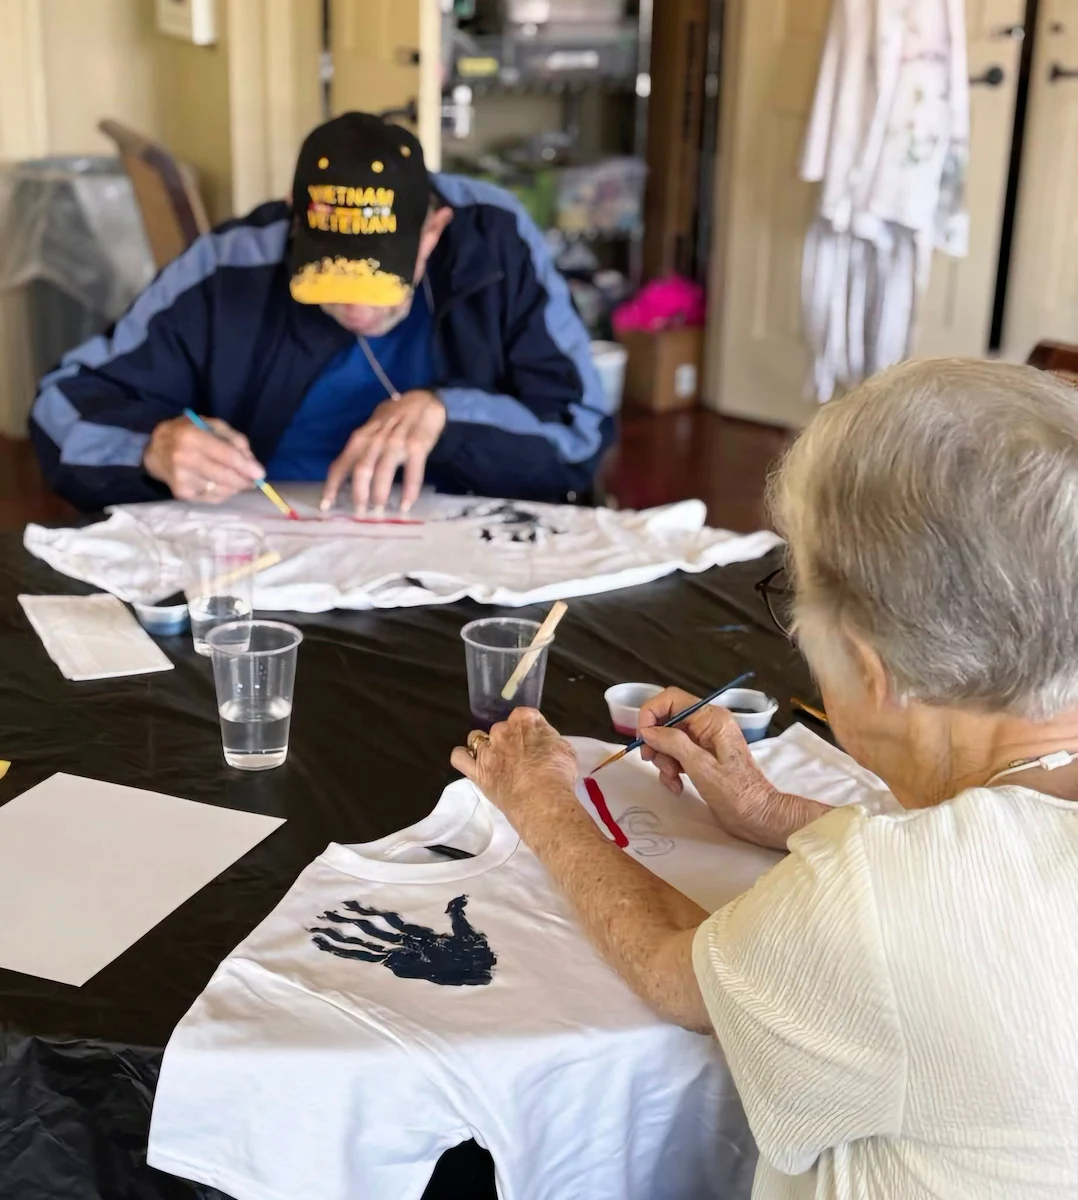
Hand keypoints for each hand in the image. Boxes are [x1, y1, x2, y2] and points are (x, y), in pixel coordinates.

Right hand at [143, 415, 263, 502]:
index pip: (225, 455)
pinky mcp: (182, 494)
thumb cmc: (187, 434)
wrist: (154, 450)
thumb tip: (251, 462)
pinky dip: (223, 492)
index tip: (261, 474)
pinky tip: (219, 483)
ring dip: (235, 487)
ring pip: (222, 490)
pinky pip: (214, 498)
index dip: (245, 466)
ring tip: (234, 478)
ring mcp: (182, 479)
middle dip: (244, 480)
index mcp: (191, 437)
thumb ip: (234, 439)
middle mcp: (184, 459)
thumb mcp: (210, 425)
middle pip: (224, 476)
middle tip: (253, 480)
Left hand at [321, 389, 446, 515]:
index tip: (326, 506)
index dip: (332, 486)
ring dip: (380, 494)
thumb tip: (346, 475)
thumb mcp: (372, 429)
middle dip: (359, 494)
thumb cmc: (394, 417)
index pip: (341, 464)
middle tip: (360, 513)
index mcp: (361, 438)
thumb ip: (361, 449)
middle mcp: (375, 440)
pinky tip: (405, 505)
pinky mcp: (417, 446)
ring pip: (383, 472)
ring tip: (379, 511)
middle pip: (361, 470)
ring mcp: (396, 442)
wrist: (424, 399)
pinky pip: (412, 472)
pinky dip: (409, 491)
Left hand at [450, 708, 578, 824]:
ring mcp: (486, 749)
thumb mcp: (564, 748)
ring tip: (498, 762)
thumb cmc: (558, 773)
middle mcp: (502, 729)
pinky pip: (459, 757)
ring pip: (477, 739)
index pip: (525, 716)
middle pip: (502, 728)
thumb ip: (549, 739)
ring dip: (486, 747)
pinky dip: (464, 757)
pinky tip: (472, 763)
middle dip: (510, 739)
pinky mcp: (475, 770)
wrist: (541, 798)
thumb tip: (543, 741)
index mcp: (524, 720)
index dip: (531, 729)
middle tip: (522, 757)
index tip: (537, 742)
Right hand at [638, 688, 826, 848]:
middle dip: (656, 742)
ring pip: (668, 740)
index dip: (651, 712)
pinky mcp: (702, 758)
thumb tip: (648, 730)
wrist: (758, 817)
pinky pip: (676, 755)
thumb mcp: (701, 766)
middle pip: (667, 720)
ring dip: (663, 760)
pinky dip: (671, 769)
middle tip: (651, 761)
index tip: (642, 737)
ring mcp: (704, 741)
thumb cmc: (735, 792)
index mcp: (712, 719)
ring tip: (672, 780)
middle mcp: (707, 725)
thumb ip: (673, 743)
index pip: (672, 699)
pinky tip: (677, 785)